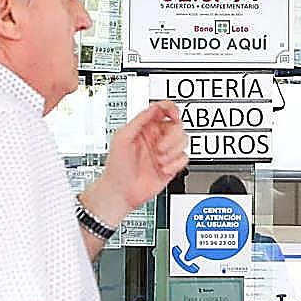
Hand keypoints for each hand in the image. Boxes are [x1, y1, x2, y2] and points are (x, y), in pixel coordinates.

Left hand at [90, 101, 188, 220]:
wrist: (121, 192)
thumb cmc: (116, 167)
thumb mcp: (122, 138)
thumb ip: (140, 120)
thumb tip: (154, 108)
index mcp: (145, 127)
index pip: (163, 110)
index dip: (172, 109)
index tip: (173, 116)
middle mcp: (157, 138)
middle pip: (178, 126)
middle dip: (171, 138)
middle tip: (159, 148)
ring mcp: (165, 152)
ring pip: (184, 140)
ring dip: (172, 152)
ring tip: (158, 160)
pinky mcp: (172, 166)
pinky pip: (184, 158)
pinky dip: (175, 164)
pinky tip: (162, 169)